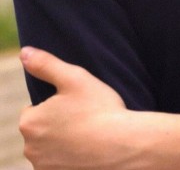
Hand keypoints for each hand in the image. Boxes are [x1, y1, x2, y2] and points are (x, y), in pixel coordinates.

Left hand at [19, 47, 135, 169]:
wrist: (123, 145)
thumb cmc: (99, 109)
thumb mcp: (74, 77)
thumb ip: (45, 64)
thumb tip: (24, 52)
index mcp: (30, 122)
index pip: (34, 110)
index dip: (56, 105)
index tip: (75, 104)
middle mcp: (31, 149)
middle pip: (42, 130)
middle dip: (57, 124)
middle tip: (84, 117)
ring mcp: (45, 168)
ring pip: (50, 148)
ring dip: (63, 142)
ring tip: (89, 134)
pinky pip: (61, 163)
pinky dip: (71, 158)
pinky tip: (89, 150)